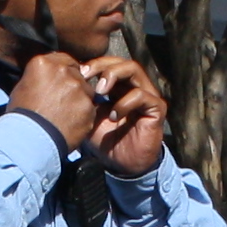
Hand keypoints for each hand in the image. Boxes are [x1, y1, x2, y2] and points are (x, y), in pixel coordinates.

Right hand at [8, 50, 105, 157]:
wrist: (29, 139)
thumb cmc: (21, 116)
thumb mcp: (23, 87)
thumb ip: (40, 77)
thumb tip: (47, 77)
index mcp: (44, 63)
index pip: (65, 59)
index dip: (65, 71)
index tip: (61, 83)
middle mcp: (64, 71)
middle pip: (77, 74)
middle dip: (73, 85)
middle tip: (63, 102)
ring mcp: (79, 88)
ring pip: (86, 91)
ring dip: (80, 100)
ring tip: (66, 115)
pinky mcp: (88, 106)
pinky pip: (90, 108)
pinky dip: (83, 116)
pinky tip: (71, 124)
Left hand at [84, 57, 169, 176]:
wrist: (122, 164)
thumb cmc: (106, 141)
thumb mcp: (89, 117)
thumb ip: (84, 99)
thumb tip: (69, 81)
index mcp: (119, 87)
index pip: (109, 64)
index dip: (94, 64)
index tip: (77, 72)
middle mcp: (134, 86)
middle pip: (121, 62)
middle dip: (102, 65)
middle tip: (86, 75)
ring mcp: (147, 95)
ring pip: (134, 70)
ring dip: (113, 76)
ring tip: (99, 91)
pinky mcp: (157, 108)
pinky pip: (142, 96)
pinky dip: (125, 103)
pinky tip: (114, 115)